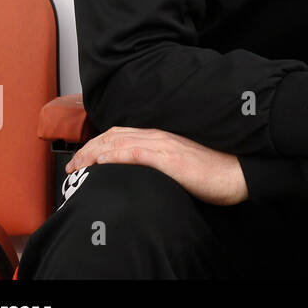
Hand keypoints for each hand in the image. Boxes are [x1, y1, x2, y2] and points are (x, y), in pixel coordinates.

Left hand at [65, 127, 247, 205]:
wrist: (236, 172)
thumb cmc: (213, 170)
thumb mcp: (181, 163)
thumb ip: (160, 162)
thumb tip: (141, 173)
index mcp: (161, 137)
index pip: (119, 134)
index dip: (96, 145)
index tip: (81, 160)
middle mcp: (159, 137)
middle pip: (113, 136)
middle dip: (87, 150)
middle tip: (71, 166)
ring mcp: (163, 146)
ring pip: (118, 143)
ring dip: (93, 154)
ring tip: (77, 167)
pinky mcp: (169, 159)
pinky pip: (135, 153)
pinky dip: (114, 156)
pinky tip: (101, 163)